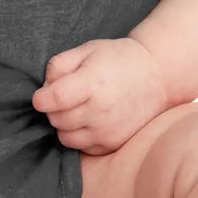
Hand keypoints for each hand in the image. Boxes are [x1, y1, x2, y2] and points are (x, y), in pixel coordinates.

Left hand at [30, 38, 168, 155]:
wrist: (156, 76)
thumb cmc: (118, 59)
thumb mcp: (87, 50)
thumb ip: (59, 65)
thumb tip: (44, 88)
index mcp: (92, 83)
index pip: (54, 99)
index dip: (41, 98)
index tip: (41, 96)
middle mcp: (101, 111)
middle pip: (56, 119)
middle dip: (52, 109)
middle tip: (63, 96)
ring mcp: (108, 131)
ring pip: (65, 137)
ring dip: (64, 124)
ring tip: (77, 108)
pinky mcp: (114, 144)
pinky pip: (82, 147)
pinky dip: (79, 135)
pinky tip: (88, 119)